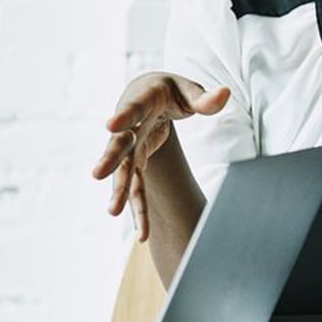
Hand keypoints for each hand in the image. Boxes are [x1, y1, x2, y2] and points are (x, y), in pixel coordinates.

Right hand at [92, 72, 230, 241]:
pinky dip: (139, 208)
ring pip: (124, 171)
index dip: (123, 116)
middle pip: (119, 144)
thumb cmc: (170, 91)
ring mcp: (131, 147)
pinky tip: (142, 233)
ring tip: (112, 211)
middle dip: (109, 158)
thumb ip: (203, 97)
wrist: (149, 96)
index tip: (110, 125)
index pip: (132, 109)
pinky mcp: (136, 162)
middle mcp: (130, 126)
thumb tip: (224, 94)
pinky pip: (137, 187)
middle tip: (96, 174)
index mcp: (142, 99)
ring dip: (120, 191)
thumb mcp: (188, 89)